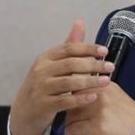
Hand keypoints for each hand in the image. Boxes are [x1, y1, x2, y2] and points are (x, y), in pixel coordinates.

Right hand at [9, 20, 112, 134]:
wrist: (24, 112)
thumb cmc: (43, 85)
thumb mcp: (52, 64)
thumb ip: (68, 46)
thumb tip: (80, 22)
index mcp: (45, 58)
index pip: (69, 49)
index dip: (88, 48)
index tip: (105, 51)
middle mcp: (41, 71)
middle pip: (71, 64)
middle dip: (93, 64)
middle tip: (110, 67)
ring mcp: (41, 88)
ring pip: (69, 82)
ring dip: (90, 81)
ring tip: (107, 81)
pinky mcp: (44, 105)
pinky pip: (65, 101)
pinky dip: (80, 98)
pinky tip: (94, 96)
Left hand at [63, 81, 134, 134]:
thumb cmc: (131, 121)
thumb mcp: (117, 99)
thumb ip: (99, 94)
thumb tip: (79, 96)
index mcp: (106, 86)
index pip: (78, 84)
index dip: (72, 96)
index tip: (71, 105)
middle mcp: (101, 94)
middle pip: (72, 100)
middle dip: (70, 112)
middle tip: (74, 120)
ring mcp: (99, 110)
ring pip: (70, 116)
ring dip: (70, 124)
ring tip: (76, 129)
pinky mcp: (97, 126)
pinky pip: (73, 129)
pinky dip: (71, 134)